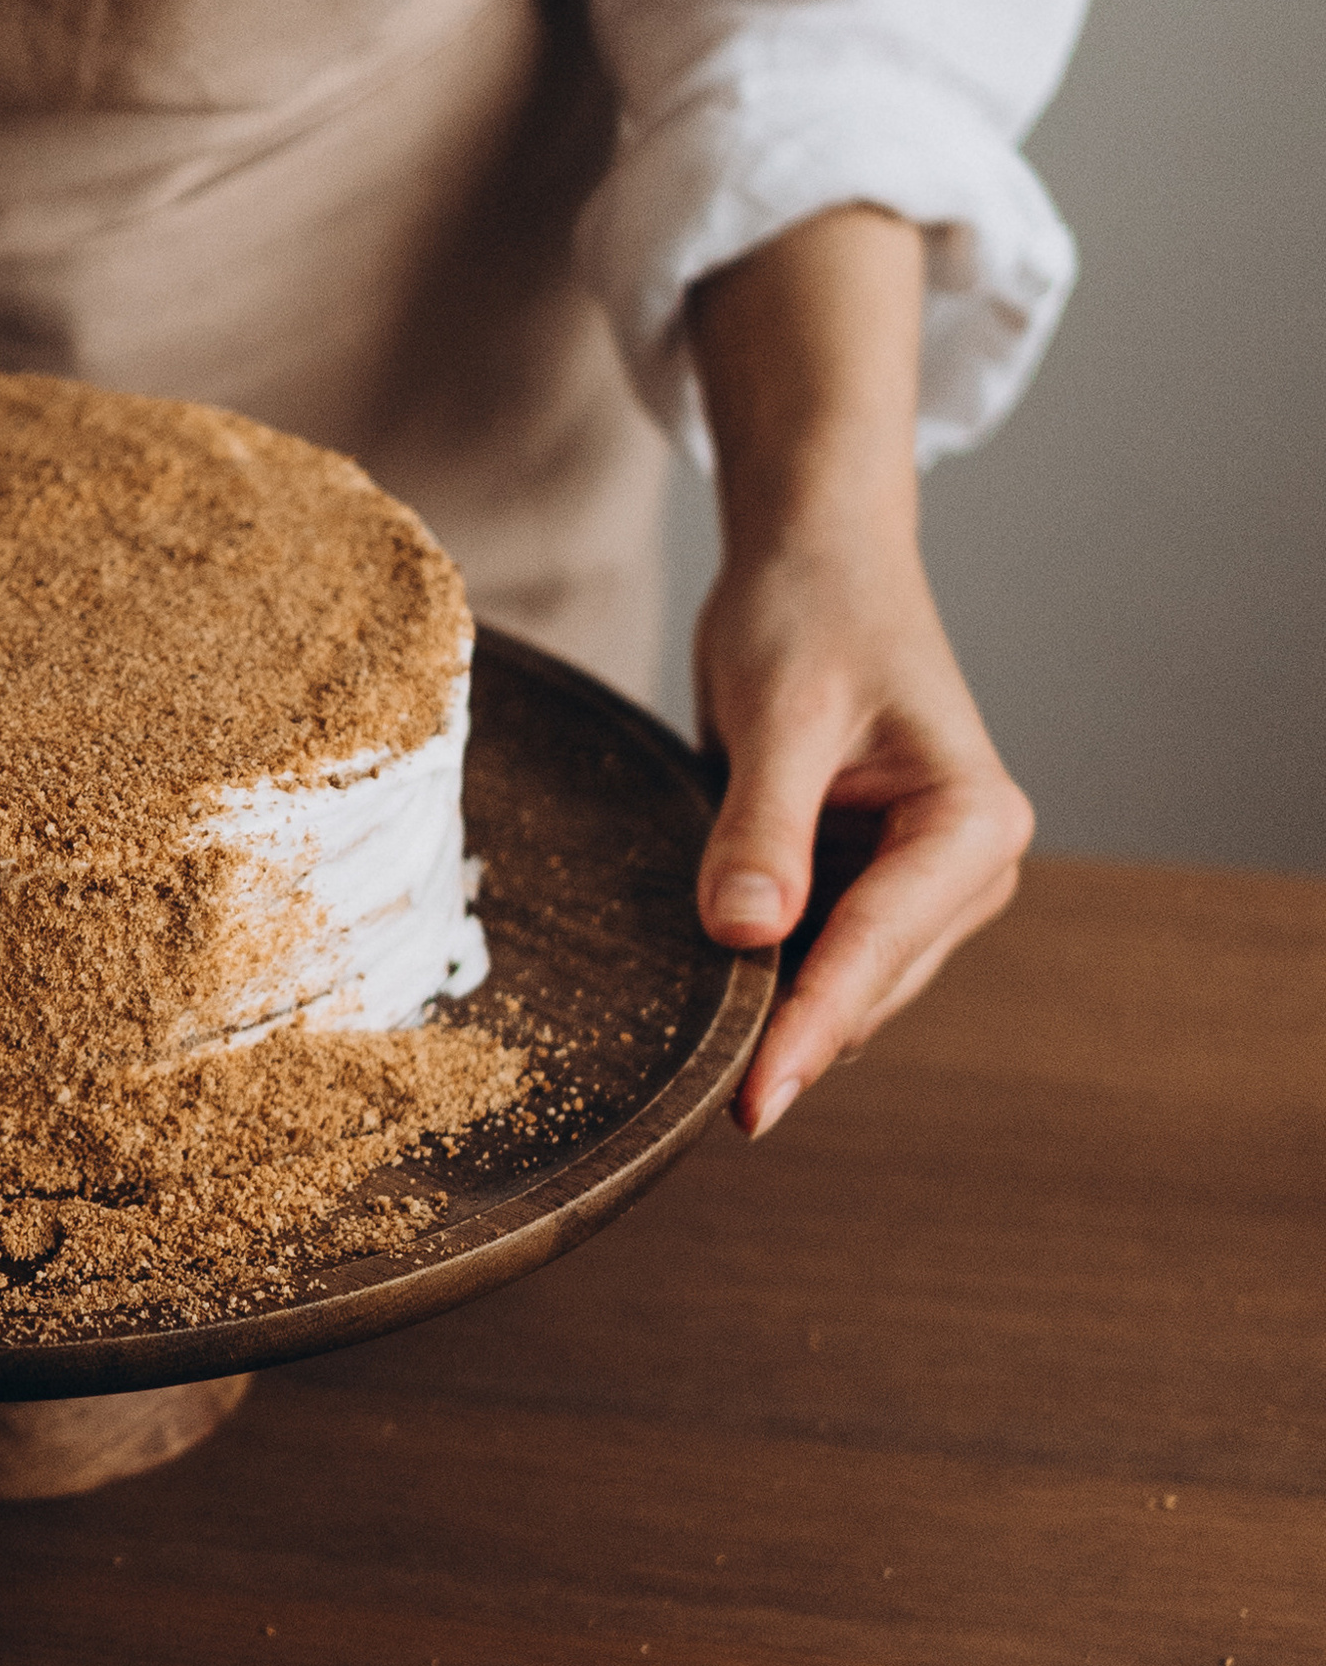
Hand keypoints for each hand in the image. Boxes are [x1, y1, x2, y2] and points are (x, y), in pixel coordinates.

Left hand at [687, 205, 1032, 1137]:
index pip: (878, 947)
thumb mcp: (781, 714)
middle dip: (790, 1037)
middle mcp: (965, 866)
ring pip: (841, 985)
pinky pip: (816, 956)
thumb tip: (745, 935)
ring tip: (691, 1062)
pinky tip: (706, 1000)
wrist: (813, 560)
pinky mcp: (869, 885)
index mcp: (974, 823)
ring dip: (775, 1015)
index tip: (753, 1104)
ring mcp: (919, 883)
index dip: (808, 1029)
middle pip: (865, 985)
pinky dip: (765, 978)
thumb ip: (763, 824)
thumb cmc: (809, 614)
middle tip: (702, 1105)